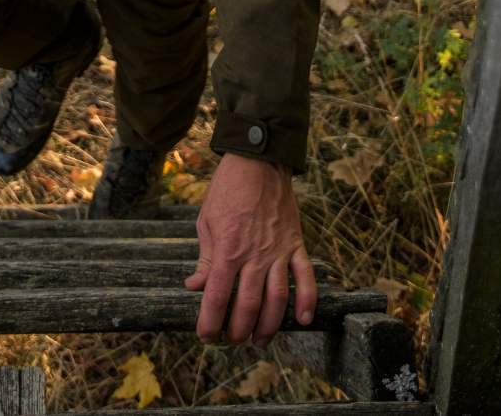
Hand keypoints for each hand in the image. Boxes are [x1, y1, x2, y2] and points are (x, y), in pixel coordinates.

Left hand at [184, 152, 315, 345]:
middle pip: (247, 304)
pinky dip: (307, 300)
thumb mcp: (206, 220)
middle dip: (238, 330)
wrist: (258, 160)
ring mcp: (277, 250)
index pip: (216, 295)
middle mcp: (254, 254)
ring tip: (259, 340)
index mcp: (227, 248)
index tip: (205, 336)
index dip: (209, 321)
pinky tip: (303, 320)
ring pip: (276, 299)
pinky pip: (305, 276)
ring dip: (269, 325)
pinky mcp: (295, 243)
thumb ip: (205, 257)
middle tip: (233, 341)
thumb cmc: (227, 188)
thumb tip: (194, 285)